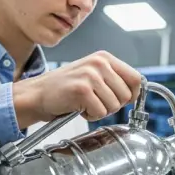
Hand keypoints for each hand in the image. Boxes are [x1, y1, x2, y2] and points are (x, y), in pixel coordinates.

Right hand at [12, 51, 142, 126]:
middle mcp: (99, 63)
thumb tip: (136, 92)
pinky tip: (79, 108)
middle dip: (113, 105)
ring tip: (85, 103)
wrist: (39, 93)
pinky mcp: (82, 89)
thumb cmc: (66, 87)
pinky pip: (100, 112)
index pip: (136, 78)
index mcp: (105, 58)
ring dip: (100, 111)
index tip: (122, 100)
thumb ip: (114, 79)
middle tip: (95, 102)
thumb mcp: (93, 74)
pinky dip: (90, 116)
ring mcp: (90, 75)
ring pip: (114, 106)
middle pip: (126, 95)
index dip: (132, 94)